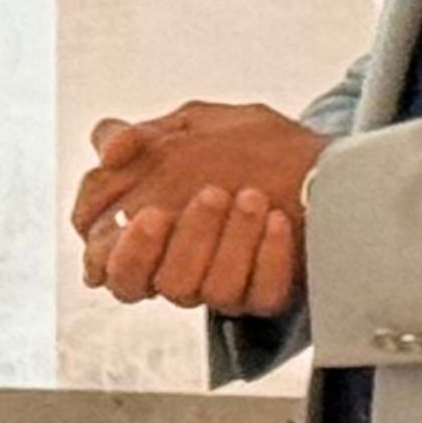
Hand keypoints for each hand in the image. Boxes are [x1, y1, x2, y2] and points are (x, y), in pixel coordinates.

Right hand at [75, 101, 323, 313]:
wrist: (315, 160)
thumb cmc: (243, 146)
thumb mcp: (188, 128)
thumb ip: (139, 136)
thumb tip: (106, 147)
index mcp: (147, 238)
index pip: (111, 269)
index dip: (126, 251)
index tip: (150, 213)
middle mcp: (179, 269)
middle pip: (160, 286)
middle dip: (183, 242)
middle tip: (212, 194)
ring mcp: (221, 287)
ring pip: (210, 291)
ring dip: (231, 241)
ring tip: (255, 196)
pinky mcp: (264, 295)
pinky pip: (260, 294)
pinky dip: (269, 256)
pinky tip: (279, 221)